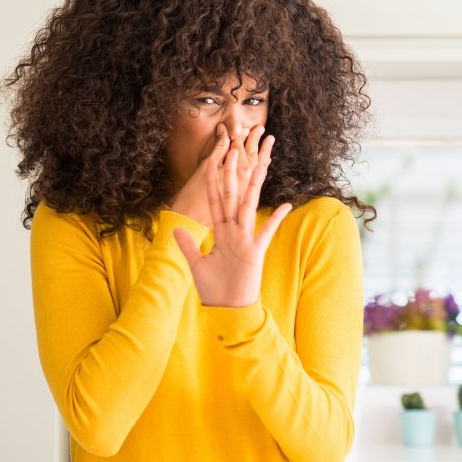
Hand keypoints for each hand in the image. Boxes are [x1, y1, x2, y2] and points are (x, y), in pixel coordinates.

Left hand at [171, 137, 291, 307]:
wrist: (228, 309)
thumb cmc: (214, 289)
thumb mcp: (196, 264)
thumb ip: (188, 245)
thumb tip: (175, 228)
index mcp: (220, 233)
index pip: (215, 202)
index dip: (211, 183)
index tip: (209, 163)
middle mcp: (234, 232)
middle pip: (232, 198)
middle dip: (232, 176)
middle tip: (234, 152)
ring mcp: (246, 240)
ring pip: (248, 208)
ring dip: (252, 188)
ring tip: (259, 167)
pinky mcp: (255, 252)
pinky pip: (266, 232)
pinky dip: (275, 219)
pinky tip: (286, 206)